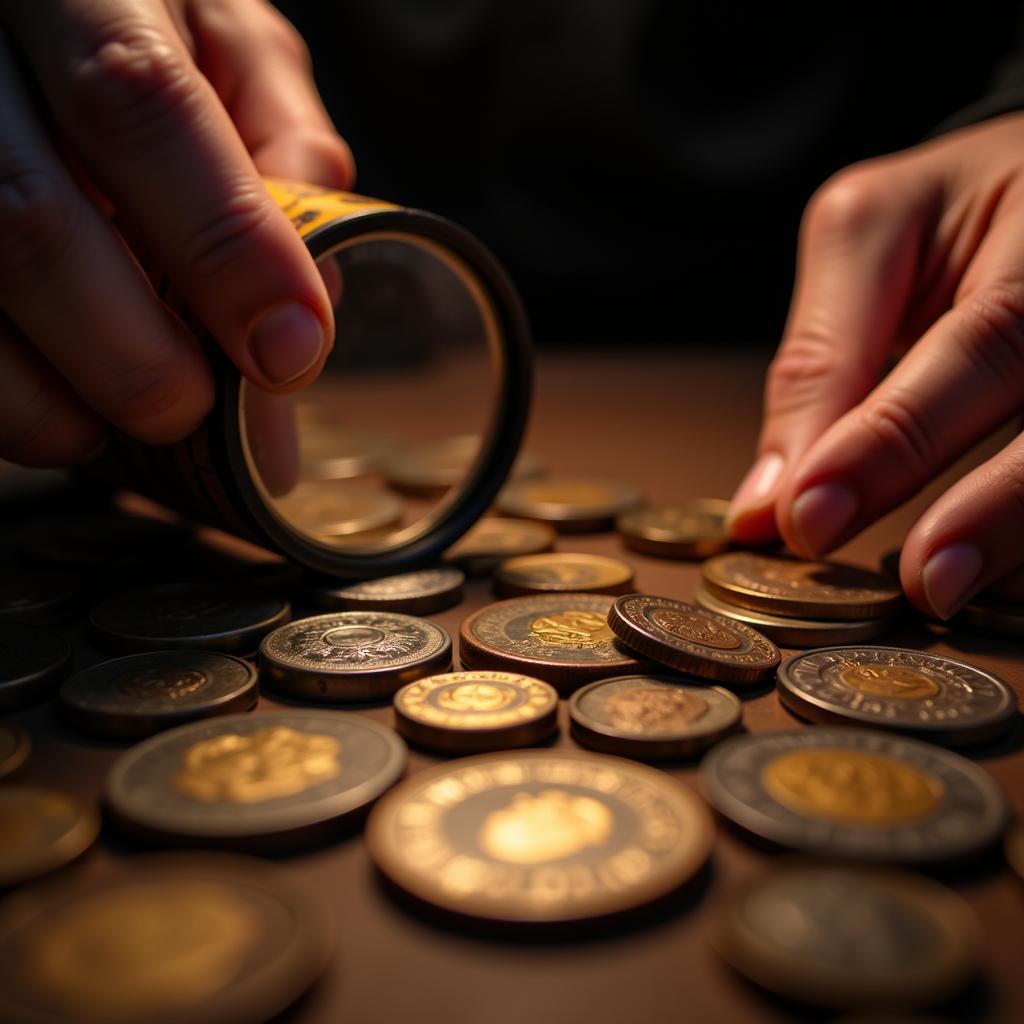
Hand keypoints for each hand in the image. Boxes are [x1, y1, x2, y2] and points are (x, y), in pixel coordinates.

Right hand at [0, 0, 353, 466]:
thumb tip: (309, 292)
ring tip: (119, 418)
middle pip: (29, 218)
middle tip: (192, 407)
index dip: (225, 248)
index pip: (142, 106)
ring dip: (53, 396)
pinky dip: (7, 398)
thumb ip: (281, 141)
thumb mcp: (228, 43)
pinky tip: (56, 399)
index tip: (288, 352)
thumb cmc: (140, 27)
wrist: (25, 12)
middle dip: (135, 354)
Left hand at [727, 111, 1023, 618]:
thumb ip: (821, 360)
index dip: (890, 439)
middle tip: (927, 584)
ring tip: (962, 594)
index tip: (806, 521)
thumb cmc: (946, 212)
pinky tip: (1012, 583)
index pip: (973, 340)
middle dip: (996, 503)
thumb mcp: (868, 237)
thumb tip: (765, 507)